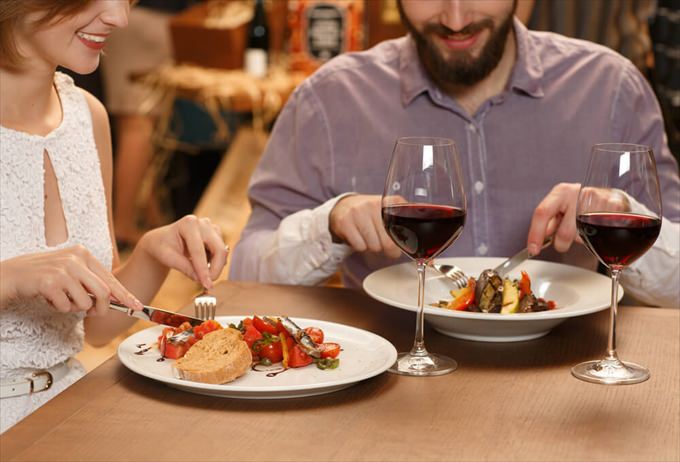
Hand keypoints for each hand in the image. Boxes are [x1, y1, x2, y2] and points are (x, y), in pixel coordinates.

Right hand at [0, 246, 142, 314]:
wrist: (10, 275)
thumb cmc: (42, 276)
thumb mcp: (70, 271)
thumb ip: (90, 281)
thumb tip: (115, 299)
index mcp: (83, 254)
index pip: (110, 278)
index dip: (125, 295)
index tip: (137, 306)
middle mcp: (76, 258)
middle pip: (103, 292)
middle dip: (101, 308)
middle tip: (93, 313)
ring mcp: (63, 269)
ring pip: (85, 302)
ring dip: (73, 308)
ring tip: (60, 299)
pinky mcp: (50, 282)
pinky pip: (65, 306)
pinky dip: (58, 308)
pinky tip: (47, 298)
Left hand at [138, 215, 227, 287]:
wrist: (163, 240)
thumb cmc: (162, 247)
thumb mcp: (168, 258)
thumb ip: (185, 268)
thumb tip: (201, 280)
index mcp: (188, 224)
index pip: (199, 250)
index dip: (203, 269)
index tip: (207, 285)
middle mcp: (203, 223)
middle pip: (218, 249)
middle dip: (216, 268)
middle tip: (208, 283)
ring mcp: (211, 228)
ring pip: (222, 251)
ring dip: (215, 266)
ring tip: (200, 274)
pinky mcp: (216, 234)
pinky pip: (221, 252)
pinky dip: (214, 262)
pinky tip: (203, 265)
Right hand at [329, 195, 401, 258]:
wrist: (343, 206)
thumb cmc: (370, 213)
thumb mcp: (388, 211)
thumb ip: (404, 219)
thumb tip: (419, 240)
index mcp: (390, 202)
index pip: (401, 231)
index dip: (399, 244)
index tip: (397, 247)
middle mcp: (374, 204)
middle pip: (387, 243)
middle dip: (385, 248)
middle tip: (380, 241)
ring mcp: (358, 211)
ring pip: (373, 246)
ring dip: (371, 247)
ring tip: (368, 237)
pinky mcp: (344, 221)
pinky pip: (359, 246)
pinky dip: (359, 246)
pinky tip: (358, 237)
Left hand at [527, 183, 630, 254]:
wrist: (611, 196)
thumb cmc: (582, 204)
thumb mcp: (561, 207)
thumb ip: (550, 221)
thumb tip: (539, 237)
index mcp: (561, 192)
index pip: (542, 213)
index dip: (535, 234)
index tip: (533, 249)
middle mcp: (577, 193)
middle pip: (564, 233)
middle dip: (562, 242)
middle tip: (566, 237)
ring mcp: (597, 200)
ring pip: (581, 237)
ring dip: (580, 239)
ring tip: (583, 228)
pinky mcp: (613, 208)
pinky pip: (599, 235)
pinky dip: (595, 237)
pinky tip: (595, 227)